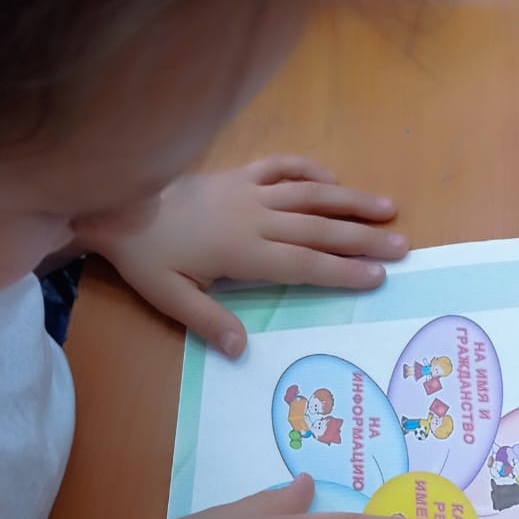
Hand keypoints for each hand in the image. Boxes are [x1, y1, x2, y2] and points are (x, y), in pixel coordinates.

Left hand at [91, 156, 408, 355]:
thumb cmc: (145, 259)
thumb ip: (208, 322)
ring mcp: (249, 191)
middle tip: (402, 246)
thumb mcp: (169, 298)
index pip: (302, 264)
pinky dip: (309, 169)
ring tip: (387, 207)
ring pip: (309, 193)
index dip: (341, 271)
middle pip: (318, 229)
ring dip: (350, 200)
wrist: (115, 205)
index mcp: (242, 251)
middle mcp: (255, 217)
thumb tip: (242, 351)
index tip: (377, 277)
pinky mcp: (238, 174)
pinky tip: (332, 178)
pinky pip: (281, 166)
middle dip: (363, 238)